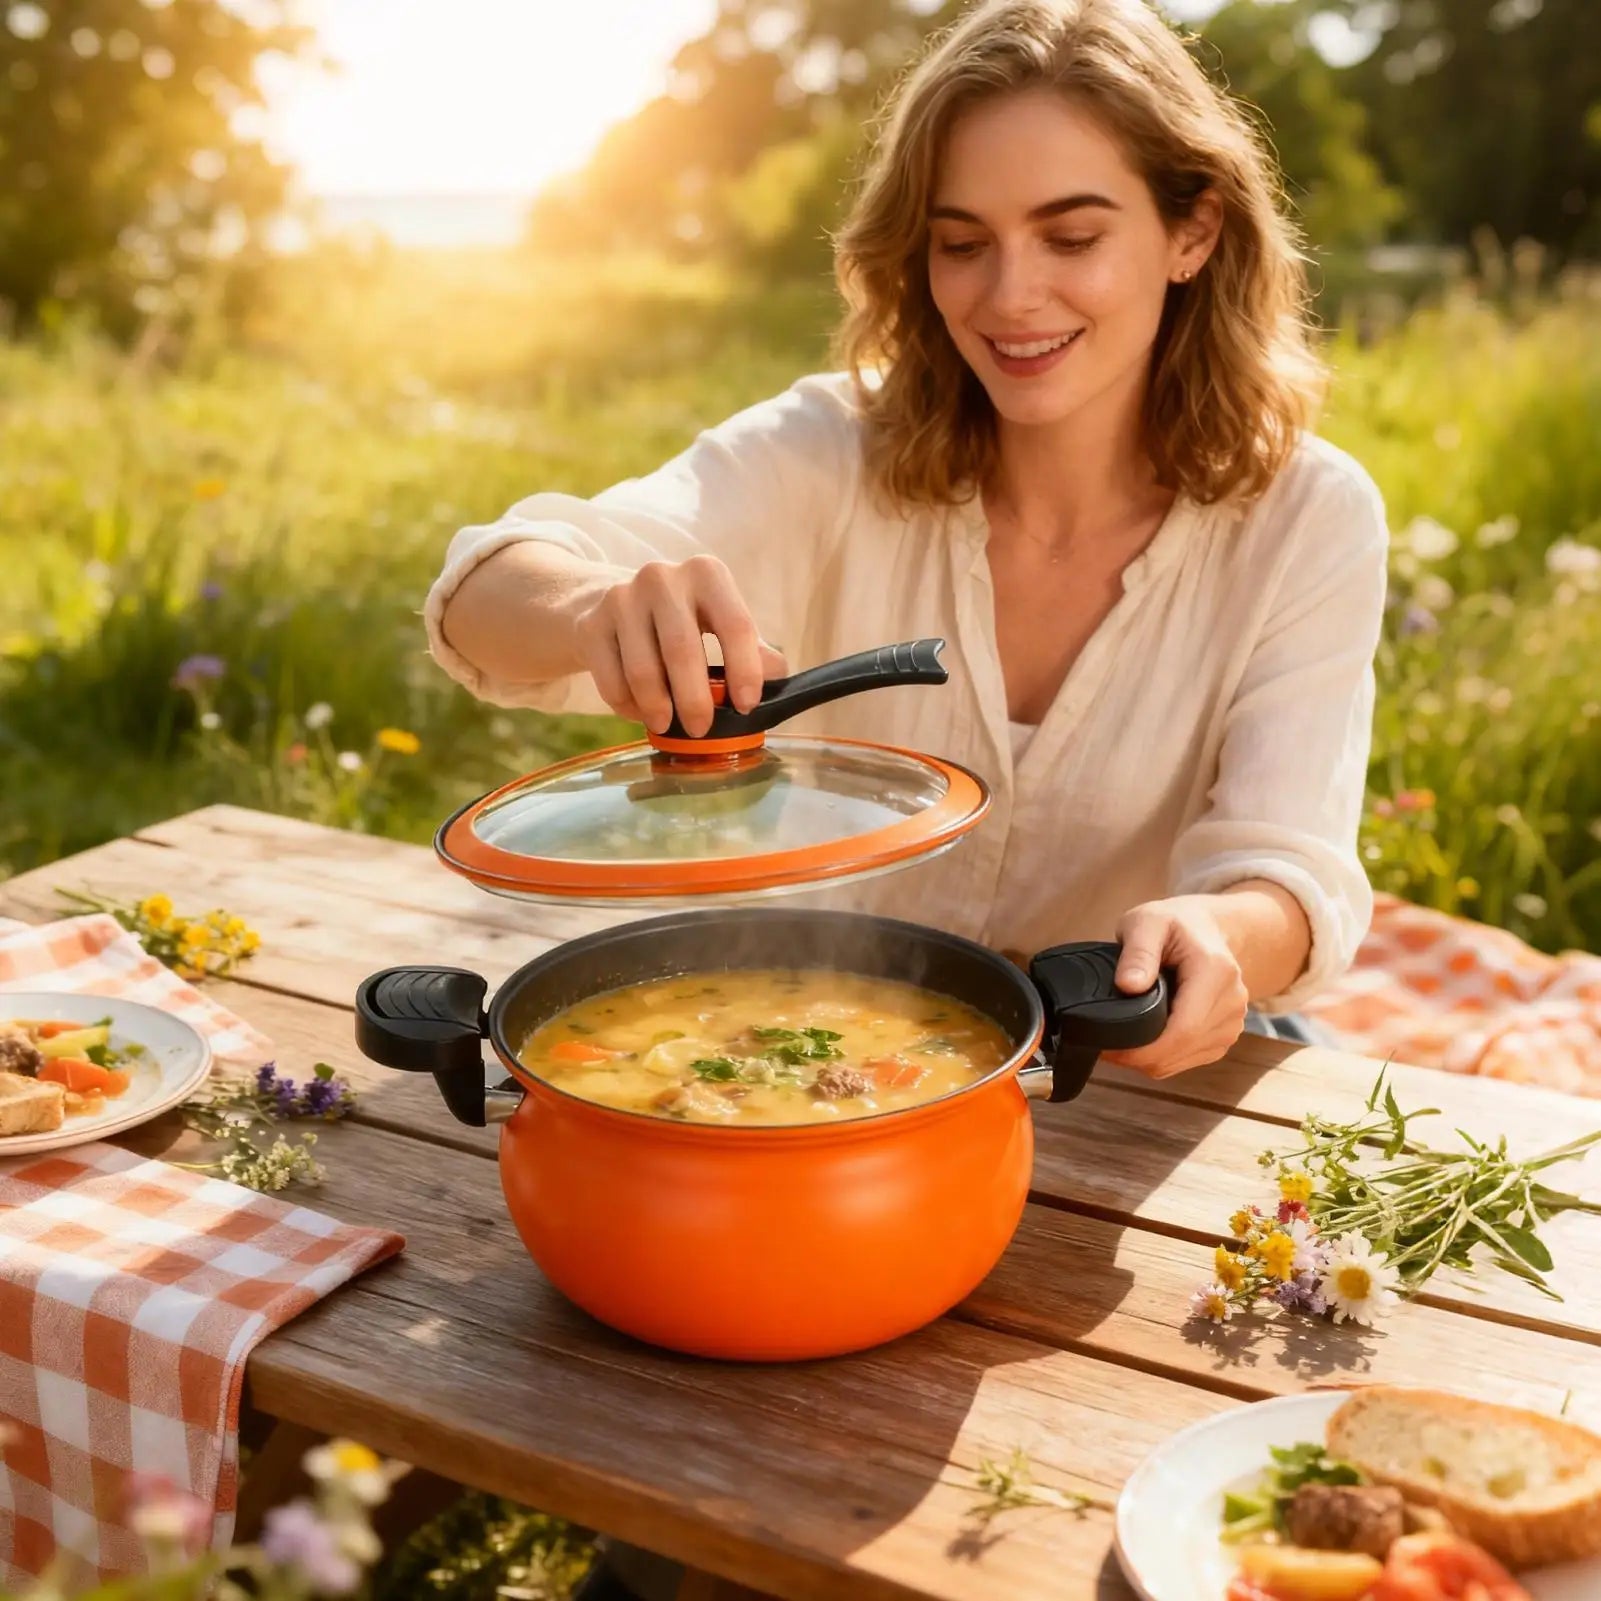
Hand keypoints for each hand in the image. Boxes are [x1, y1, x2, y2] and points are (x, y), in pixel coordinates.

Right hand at [570, 555, 787, 735]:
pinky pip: (612, 680)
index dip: (744, 669)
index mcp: (706, 574)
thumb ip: (753, 648)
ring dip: (657, 708)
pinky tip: (639, 711)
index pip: (734, 624)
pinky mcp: (591, 624)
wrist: (607, 603)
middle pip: (682, 649)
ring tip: (665, 725)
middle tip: (701, 729)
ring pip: (643, 669)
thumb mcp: (720, 623)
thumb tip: (778, 674)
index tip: (746, 705)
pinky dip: (628, 706)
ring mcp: (622, 598)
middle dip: (695, 699)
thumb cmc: (680, 620)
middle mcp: (662, 578)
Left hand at [1102, 896, 1248, 1077]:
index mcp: (1215, 973)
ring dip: (1149, 1057)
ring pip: (1181, 1061)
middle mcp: (1231, 1003)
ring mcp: (1231, 1023)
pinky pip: (1188, 1060)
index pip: (1183, 1030)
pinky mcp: (1224, 1037)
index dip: (1142, 1048)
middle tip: (1104, 1040)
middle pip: (1180, 1050)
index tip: (1108, 1045)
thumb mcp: (1149, 921)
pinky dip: (1163, 1056)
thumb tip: (1128, 985)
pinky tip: (1146, 1035)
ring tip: (1123, 1033)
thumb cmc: (1177, 924)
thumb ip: (1138, 952)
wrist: (1210, 929)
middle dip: (1137, 1055)